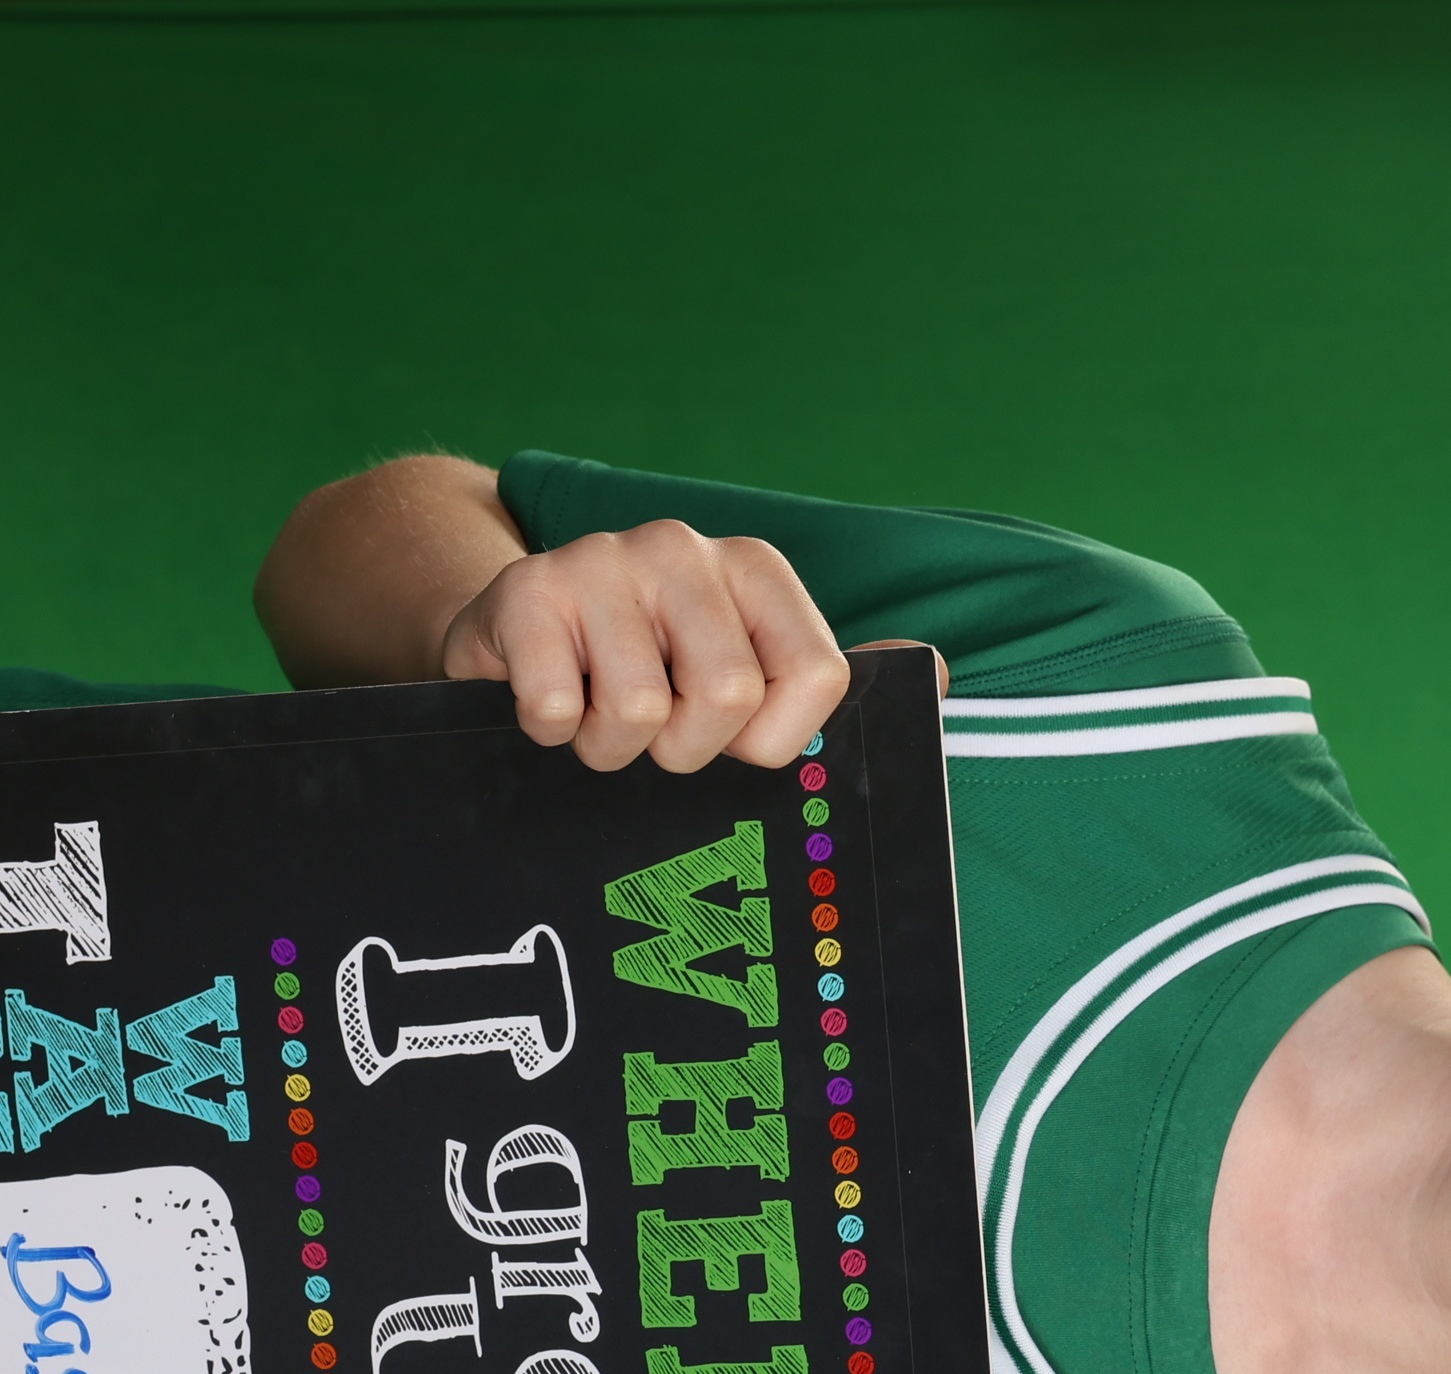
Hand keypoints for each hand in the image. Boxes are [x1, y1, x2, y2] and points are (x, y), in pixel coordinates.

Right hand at [439, 518, 848, 774]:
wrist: (511, 634)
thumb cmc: (639, 669)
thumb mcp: (738, 667)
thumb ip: (822, 679)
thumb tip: (938, 673)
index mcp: (755, 569)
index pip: (818, 674)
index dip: (771, 737)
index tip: (730, 731)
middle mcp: (683, 548)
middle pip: (727, 697)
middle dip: (683, 747)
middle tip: (652, 727)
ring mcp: (602, 561)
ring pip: (637, 713)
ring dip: (609, 747)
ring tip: (594, 709)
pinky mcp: (527, 593)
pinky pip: (558, 710)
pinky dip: (549, 732)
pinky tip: (550, 696)